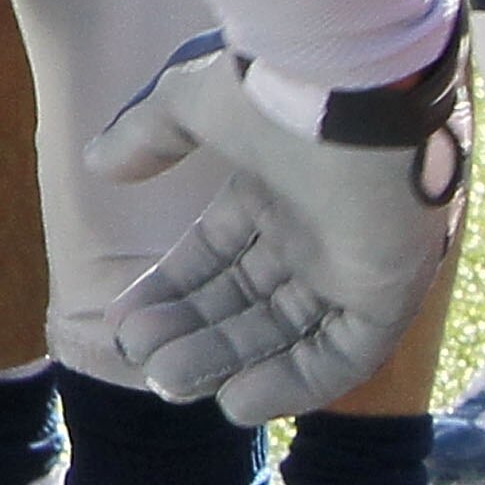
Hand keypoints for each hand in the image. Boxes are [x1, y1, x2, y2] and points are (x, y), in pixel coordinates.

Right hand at [81, 19, 468, 423]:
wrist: (352, 83)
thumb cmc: (271, 88)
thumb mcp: (188, 103)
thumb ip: (147, 138)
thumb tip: (96, 163)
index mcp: (271, 190)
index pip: (216, 256)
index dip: (170, 289)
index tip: (123, 320)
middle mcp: (311, 234)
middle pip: (244, 301)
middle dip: (189, 330)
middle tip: (137, 356)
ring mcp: (350, 266)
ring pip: (284, 332)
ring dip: (226, 360)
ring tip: (165, 380)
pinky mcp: (387, 294)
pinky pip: (342, 355)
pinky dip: (293, 383)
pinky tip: (235, 402)